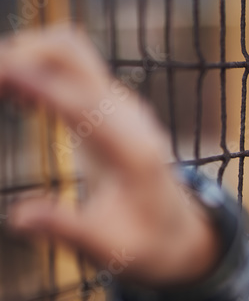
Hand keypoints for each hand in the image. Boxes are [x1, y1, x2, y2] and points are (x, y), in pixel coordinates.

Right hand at [0, 24, 223, 290]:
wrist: (179, 233)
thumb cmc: (144, 244)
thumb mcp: (109, 250)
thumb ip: (66, 230)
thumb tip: (17, 218)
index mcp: (133, 151)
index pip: (82, 103)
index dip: (38, 84)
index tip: (0, 74)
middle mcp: (128, 115)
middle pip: (72, 52)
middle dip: (22, 53)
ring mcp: (119, 103)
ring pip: (68, 51)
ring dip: (24, 54)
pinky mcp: (108, 103)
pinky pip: (68, 67)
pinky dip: (33, 66)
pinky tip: (10, 93)